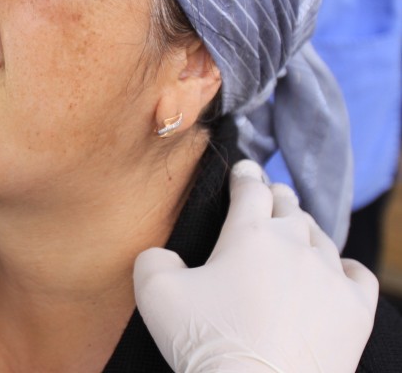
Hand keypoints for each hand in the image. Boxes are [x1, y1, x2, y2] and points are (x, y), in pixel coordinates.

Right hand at [133, 159, 377, 372]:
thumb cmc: (207, 342)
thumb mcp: (154, 292)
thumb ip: (153, 258)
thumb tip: (163, 255)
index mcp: (249, 233)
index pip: (250, 189)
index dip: (244, 175)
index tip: (244, 168)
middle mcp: (295, 245)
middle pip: (290, 207)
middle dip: (276, 198)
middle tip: (269, 196)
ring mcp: (330, 277)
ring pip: (322, 237)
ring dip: (306, 229)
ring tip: (297, 232)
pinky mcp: (355, 312)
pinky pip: (358, 274)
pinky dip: (345, 267)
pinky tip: (337, 271)